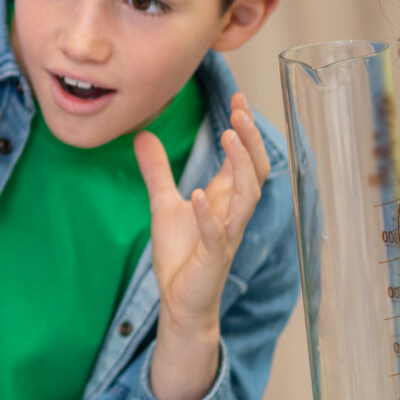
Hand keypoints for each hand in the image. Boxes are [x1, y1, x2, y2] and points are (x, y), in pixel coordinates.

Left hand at [138, 91, 268, 338]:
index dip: (244, 128)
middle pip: (256, 170)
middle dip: (251, 139)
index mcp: (225, 198)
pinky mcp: (213, 257)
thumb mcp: (163, 204)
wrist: (179, 301)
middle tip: (240, 109)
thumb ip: (157, 171)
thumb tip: (143, 135)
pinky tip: (198, 195)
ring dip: (241, 166)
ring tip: (228, 135)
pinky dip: (209, 215)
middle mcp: (232, 213)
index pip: (244, 157)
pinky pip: (217, 234)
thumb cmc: (181, 254)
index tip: (238, 97)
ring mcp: (226, 235)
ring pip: (248, 196)